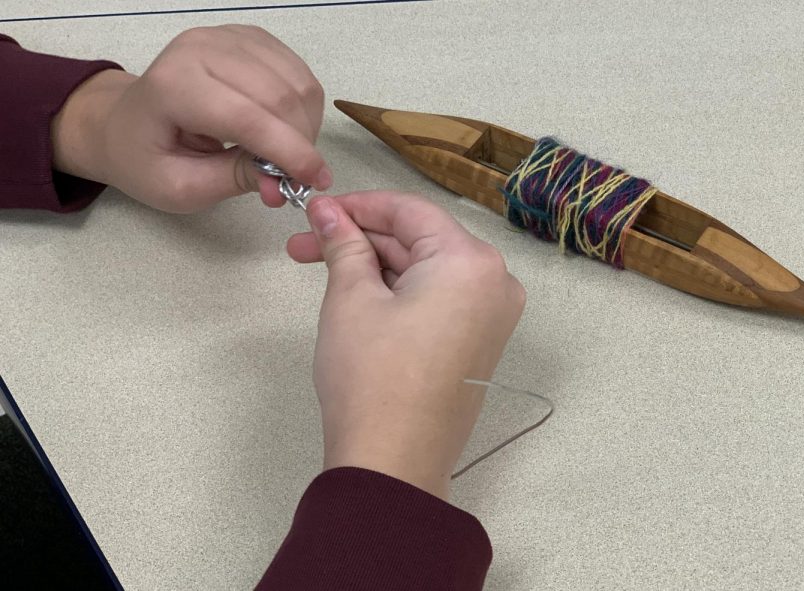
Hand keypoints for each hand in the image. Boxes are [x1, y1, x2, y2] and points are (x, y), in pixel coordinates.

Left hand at [51, 25, 330, 212]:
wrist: (124, 123)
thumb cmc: (145, 159)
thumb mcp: (180, 187)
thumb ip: (234, 181)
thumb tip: (283, 185)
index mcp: (174, 86)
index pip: (249, 118)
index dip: (291, 153)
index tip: (316, 182)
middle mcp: (201, 49)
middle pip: (281, 97)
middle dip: (301, 144)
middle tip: (295, 176)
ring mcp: (227, 38)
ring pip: (298, 83)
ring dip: (306, 126)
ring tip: (285, 153)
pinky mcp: (248, 38)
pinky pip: (298, 72)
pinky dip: (303, 106)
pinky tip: (284, 127)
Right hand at [291, 191, 525, 498]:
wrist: (393, 462)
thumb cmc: (374, 381)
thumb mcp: (351, 298)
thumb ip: (345, 244)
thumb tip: (329, 211)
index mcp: (471, 262)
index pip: (410, 211)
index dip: (359, 205)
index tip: (318, 209)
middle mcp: (494, 283)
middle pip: (419, 240)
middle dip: (361, 239)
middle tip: (307, 242)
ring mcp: (491, 316)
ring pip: (426, 270)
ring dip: (375, 266)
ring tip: (322, 268)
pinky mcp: (478, 342)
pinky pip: (438, 298)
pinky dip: (399, 291)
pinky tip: (357, 290)